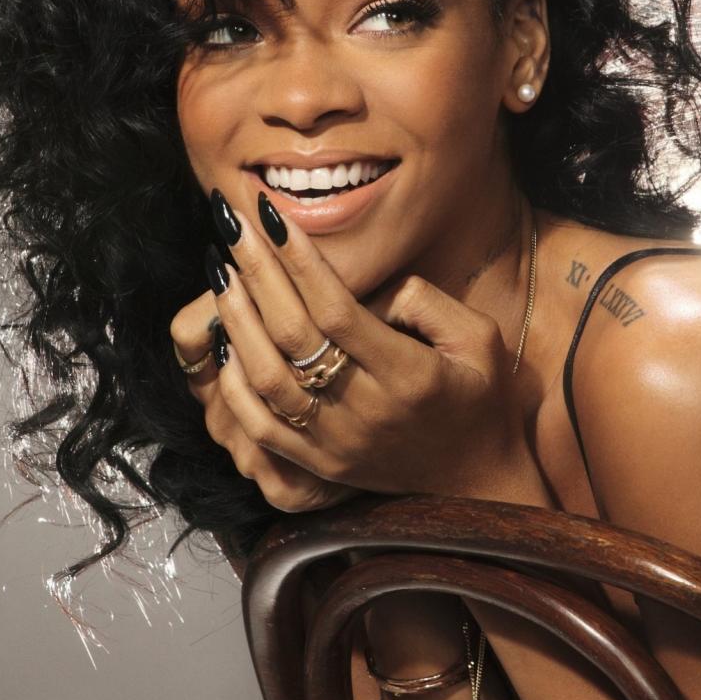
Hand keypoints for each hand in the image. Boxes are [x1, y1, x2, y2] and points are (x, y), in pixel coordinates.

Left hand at [184, 187, 534, 500]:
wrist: (474, 482)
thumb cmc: (479, 398)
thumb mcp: (479, 339)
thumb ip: (427, 303)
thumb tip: (371, 287)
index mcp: (409, 374)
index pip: (338, 309)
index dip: (300, 261)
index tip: (272, 217)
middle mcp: (366, 410)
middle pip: (294, 335)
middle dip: (257, 273)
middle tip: (232, 223)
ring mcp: (336, 443)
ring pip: (267, 380)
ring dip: (236, 322)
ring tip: (221, 271)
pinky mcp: (319, 466)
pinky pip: (261, 427)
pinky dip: (233, 384)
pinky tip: (223, 341)